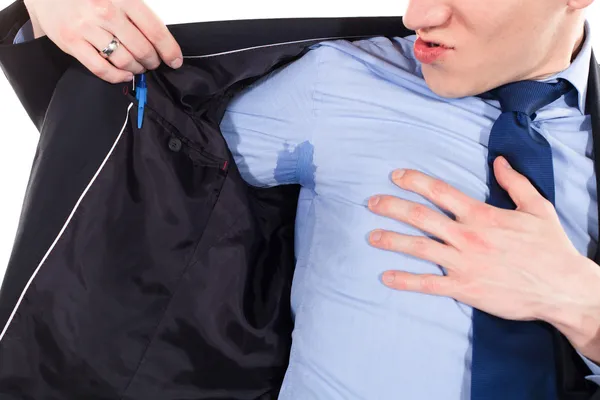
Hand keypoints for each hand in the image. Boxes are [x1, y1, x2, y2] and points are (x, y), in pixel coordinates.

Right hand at [23, 0, 182, 82]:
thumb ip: (136, 13)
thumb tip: (160, 39)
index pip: (155, 31)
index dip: (169, 50)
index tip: (175, 60)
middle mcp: (105, 12)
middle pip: (142, 49)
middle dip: (152, 61)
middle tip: (152, 63)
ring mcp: (87, 28)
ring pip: (124, 61)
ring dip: (136, 69)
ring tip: (138, 67)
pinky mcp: (71, 42)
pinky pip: (101, 69)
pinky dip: (117, 76)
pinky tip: (123, 74)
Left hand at [367, 156, 599, 360]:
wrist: (561, 288)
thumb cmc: (550, 247)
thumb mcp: (537, 208)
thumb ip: (514, 182)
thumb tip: (498, 161)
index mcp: (481, 214)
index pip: (439, 191)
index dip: (414, 181)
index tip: (395, 176)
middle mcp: (467, 236)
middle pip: (420, 216)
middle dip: (392, 207)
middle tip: (371, 202)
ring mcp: (463, 263)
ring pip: (418, 247)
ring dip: (391, 240)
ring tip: (371, 236)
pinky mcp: (464, 288)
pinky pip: (428, 284)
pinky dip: (406, 280)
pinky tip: (386, 277)